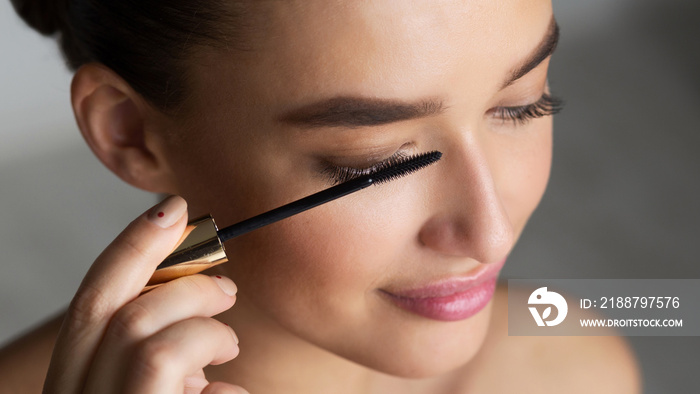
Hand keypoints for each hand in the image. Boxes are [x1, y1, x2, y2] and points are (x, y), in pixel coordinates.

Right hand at [43, 196, 246, 392]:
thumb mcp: (145, 383)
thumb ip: (152, 346)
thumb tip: (186, 301)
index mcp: (72, 382)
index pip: (88, 303)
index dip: (131, 248)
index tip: (174, 209)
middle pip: (116, 313)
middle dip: (181, 285)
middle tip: (226, 288)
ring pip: (155, 348)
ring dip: (208, 334)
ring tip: (228, 349)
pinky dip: (227, 389)